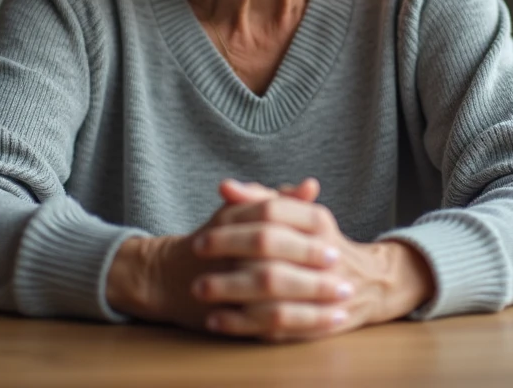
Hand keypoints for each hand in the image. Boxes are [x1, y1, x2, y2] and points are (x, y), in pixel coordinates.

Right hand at [104, 179, 340, 331]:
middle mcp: (224, 254)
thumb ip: (277, 199)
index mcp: (230, 222)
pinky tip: (325, 323)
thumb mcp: (241, 212)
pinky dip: (297, 326)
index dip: (306, 236)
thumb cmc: (215, 240)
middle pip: (272, 261)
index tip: (336, 244)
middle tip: (345, 279)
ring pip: (269, 297)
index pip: (272, 221)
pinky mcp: (225, 317)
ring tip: (342, 304)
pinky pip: (263, 326)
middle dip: (312, 272)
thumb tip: (312, 186)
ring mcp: (222, 287)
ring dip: (310, 303)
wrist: (166, 277)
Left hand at [193, 179, 435, 342]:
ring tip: (201, 290)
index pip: (272, 213)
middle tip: (195, 256)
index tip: (203, 233)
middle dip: (228, 252)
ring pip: (272, 288)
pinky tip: (218, 320)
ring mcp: (324, 287)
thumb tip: (225, 186)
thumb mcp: (297, 216)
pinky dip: (244, 324)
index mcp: (317, 220)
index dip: (235, 222)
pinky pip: (277, 324)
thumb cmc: (317, 244)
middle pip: (269, 247)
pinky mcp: (318, 320)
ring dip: (231, 290)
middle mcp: (324, 250)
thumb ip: (260, 199)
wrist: (367, 283)